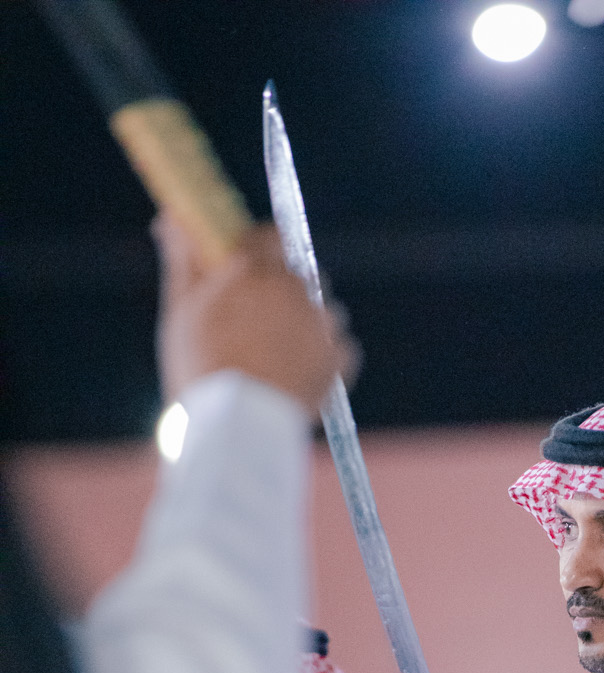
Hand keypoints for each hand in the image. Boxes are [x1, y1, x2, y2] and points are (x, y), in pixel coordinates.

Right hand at [154, 216, 358, 415]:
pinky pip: (338, 347)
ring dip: (304, 325)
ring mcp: (321, 323)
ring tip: (276, 358)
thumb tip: (172, 219)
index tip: (248, 271)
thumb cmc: (200, 369)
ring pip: (321, 310)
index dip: (260, 252)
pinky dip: (323, 358)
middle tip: (256, 325)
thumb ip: (184, 260)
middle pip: (297, 276)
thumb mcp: (181, 311)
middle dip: (281, 293)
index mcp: (255, 269)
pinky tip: (297, 376)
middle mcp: (294, 289)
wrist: (238, 429)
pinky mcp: (340, 358)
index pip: (269, 236)